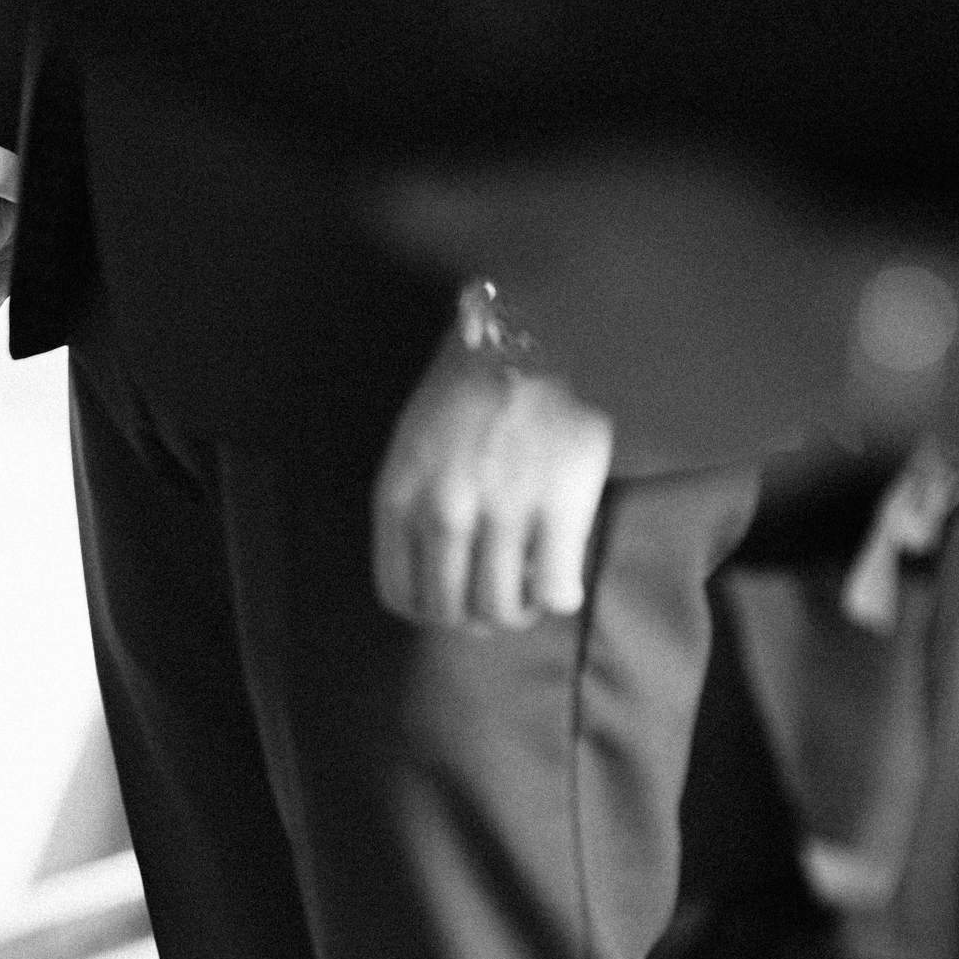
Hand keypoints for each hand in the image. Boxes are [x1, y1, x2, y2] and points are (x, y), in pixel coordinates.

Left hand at [372, 338, 613, 631]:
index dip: (426, 611)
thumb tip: (431, 570)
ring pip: (499, 608)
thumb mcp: (410, 444)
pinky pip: (555, 592)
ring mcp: (501, 513)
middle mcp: (442, 512)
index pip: (398, 592)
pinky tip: (560, 579)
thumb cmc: (466, 390)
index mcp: (398, 496)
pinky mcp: (559, 510)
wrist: (531, 339)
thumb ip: (410, 505)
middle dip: (470, 619)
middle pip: (448, 609)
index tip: (449, 604)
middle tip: (494, 604)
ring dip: (515, 613)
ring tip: (527, 592)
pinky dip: (557, 598)